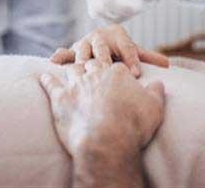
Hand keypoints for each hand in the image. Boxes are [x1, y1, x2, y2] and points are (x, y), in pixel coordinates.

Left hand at [39, 61, 165, 157]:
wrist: (108, 141)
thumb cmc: (133, 125)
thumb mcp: (154, 106)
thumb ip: (156, 92)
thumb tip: (159, 84)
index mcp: (118, 72)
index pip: (116, 65)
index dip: (116, 69)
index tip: (115, 74)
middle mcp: (96, 74)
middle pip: (93, 63)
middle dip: (93, 63)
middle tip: (91, 64)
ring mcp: (76, 85)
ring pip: (71, 70)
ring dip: (71, 68)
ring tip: (69, 68)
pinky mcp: (60, 99)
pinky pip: (50, 84)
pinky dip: (47, 79)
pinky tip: (44, 76)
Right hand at [51, 24, 168, 76]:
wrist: (100, 43)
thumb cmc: (120, 51)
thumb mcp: (133, 52)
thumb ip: (148, 57)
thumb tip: (168, 64)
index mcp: (118, 34)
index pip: (127, 47)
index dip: (132, 60)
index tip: (136, 74)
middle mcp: (100, 36)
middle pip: (103, 47)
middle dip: (105, 58)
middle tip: (108, 70)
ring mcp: (85, 42)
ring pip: (83, 49)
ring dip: (82, 58)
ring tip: (83, 69)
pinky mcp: (71, 50)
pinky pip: (65, 52)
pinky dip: (60, 56)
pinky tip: (55, 62)